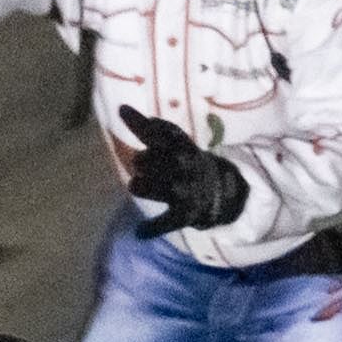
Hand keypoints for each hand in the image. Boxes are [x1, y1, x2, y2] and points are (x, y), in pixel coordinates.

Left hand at [114, 110, 248, 237]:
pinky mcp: (185, 215)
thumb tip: (122, 109)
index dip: (140, 123)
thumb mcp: (177, 142)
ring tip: (135, 185)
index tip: (122, 111)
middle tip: (141, 163)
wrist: (219, 191)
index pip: (159, 132)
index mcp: (183, 147)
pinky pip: (165, 223)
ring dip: (141, 186)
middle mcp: (184, 167)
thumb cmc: (188, 162)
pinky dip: (152, 229)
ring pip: (153, 188)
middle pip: (149, 161)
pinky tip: (139, 232)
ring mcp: (184, 192)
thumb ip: (152, 129)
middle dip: (143, 161)